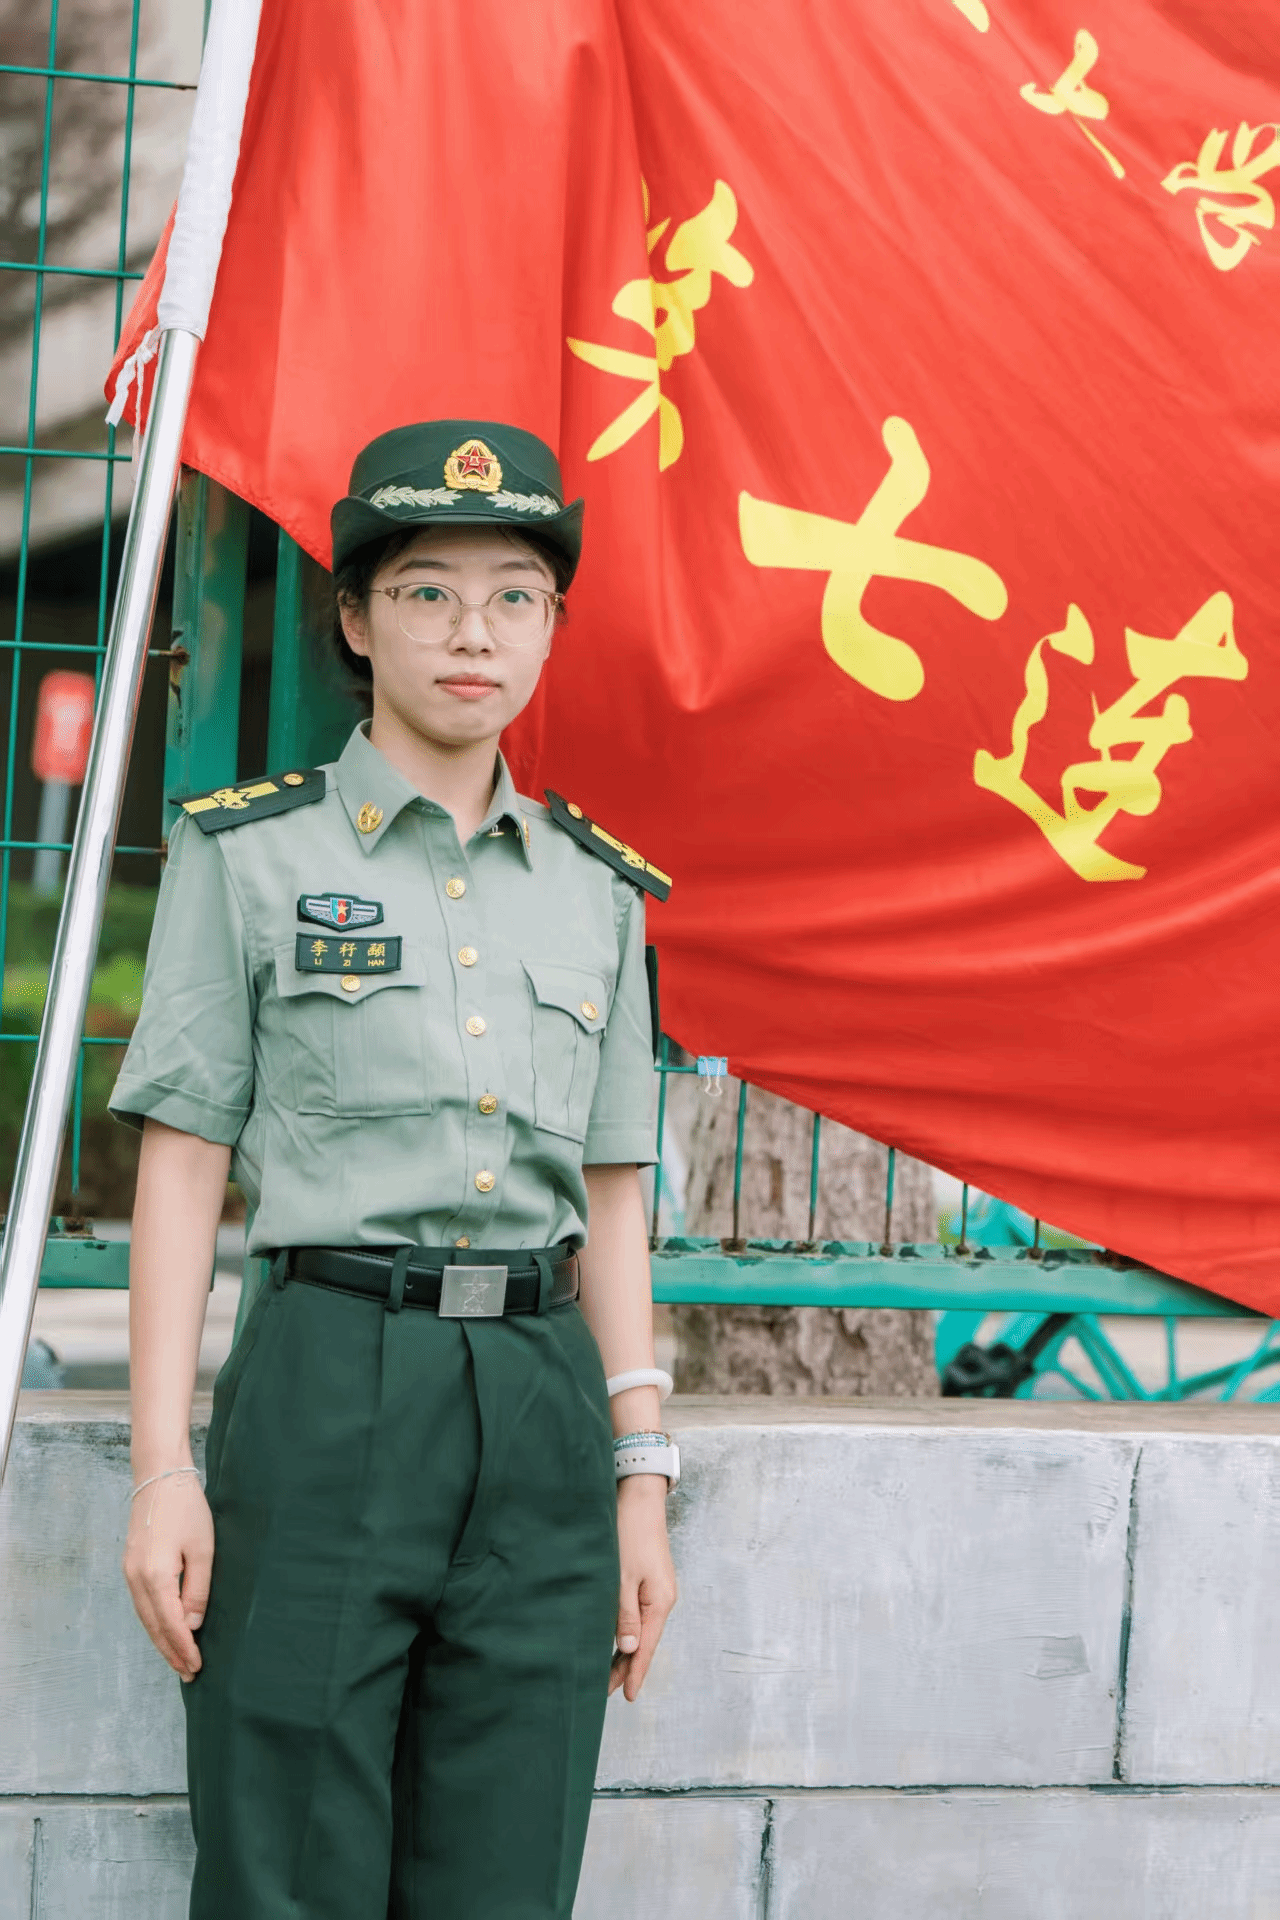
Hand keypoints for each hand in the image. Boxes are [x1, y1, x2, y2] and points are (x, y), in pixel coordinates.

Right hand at [122, 1471, 213, 1680]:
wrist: (159, 1477)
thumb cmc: (187, 1509)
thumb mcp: (203, 1549)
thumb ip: (198, 1590)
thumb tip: (193, 1626)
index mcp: (154, 1576)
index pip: (170, 1624)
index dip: (183, 1648)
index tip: (197, 1667)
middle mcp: (136, 1579)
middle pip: (153, 1626)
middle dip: (171, 1652)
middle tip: (188, 1674)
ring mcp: (129, 1573)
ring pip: (145, 1618)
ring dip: (162, 1640)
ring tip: (178, 1660)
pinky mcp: (130, 1566)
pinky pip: (142, 1604)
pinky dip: (154, 1623)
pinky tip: (166, 1630)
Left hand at [610, 1475, 676, 1700]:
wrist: (640, 1498)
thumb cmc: (629, 1534)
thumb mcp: (623, 1577)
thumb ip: (624, 1614)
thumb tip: (628, 1649)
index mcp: (660, 1602)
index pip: (646, 1647)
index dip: (636, 1673)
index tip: (628, 1697)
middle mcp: (662, 1599)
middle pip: (643, 1641)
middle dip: (626, 1666)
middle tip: (605, 1690)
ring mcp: (656, 1590)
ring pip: (639, 1629)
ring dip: (624, 1649)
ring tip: (606, 1672)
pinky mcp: (648, 1581)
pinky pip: (637, 1614)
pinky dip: (625, 1630)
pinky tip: (614, 1638)